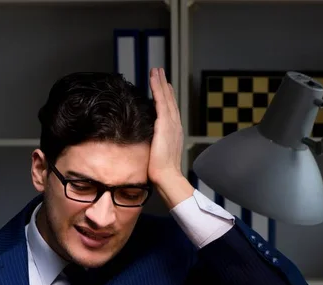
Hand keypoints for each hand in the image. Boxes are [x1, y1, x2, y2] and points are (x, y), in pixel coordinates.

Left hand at [148, 67, 182, 184]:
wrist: (167, 176)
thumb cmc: (161, 172)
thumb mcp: (157, 156)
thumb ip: (154, 147)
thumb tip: (147, 146)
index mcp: (173, 133)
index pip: (169, 111)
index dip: (167, 97)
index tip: (164, 87)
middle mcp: (174, 126)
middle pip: (169, 100)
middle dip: (164, 85)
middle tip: (160, 72)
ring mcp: (171, 124)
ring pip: (165, 97)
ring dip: (160, 82)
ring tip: (156, 70)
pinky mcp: (165, 124)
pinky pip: (161, 101)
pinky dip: (158, 88)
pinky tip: (154, 79)